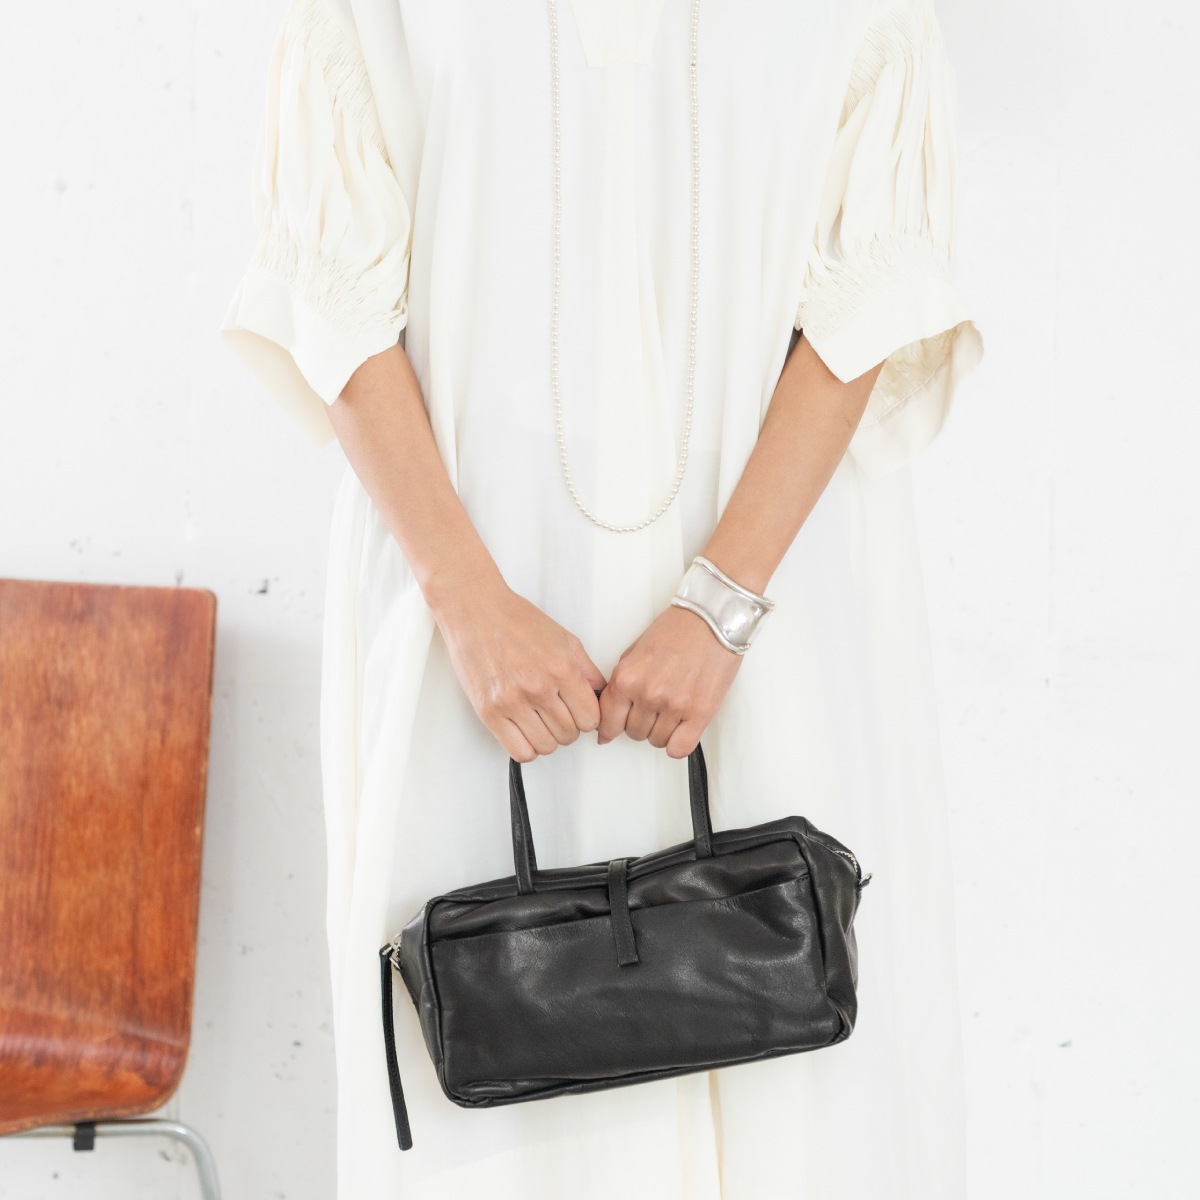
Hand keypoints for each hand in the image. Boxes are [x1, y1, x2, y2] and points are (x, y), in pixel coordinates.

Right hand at [433, 577, 606, 761]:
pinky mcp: (489, 712)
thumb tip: (600, 696)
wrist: (476, 611)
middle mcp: (539, 687)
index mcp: (563, 669)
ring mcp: (513, 702)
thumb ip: (586, 671)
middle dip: (568, 728)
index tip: (578, 712)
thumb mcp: (565, 639)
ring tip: (540, 721)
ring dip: (547, 738)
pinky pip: (520, 752)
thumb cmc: (517, 621)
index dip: (587, 718)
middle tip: (557, 714)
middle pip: (569, 734)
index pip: (590, 719)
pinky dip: (527, 748)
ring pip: (546, 746)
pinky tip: (525, 731)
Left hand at [596, 605, 742, 758]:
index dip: (611, 727)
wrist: (712, 619)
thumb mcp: (634, 653)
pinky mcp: (700, 713)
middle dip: (639, 723)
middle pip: (633, 733)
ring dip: (661, 731)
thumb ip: (619, 687)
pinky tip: (681, 728)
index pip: (608, 722)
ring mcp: (674, 705)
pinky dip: (678, 743)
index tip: (615, 728)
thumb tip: (607, 720)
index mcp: (627, 677)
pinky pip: (679, 748)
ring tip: (670, 709)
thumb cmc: (676, 630)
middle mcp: (648, 693)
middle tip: (652, 706)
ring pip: (656, 741)